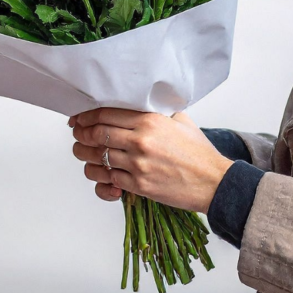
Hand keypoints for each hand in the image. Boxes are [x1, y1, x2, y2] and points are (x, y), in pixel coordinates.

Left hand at [69, 108, 230, 212]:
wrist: (214, 183)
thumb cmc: (199, 153)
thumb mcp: (180, 121)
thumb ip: (157, 113)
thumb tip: (138, 107)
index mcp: (149, 120)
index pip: (106, 113)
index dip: (87, 116)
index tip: (79, 118)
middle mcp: (140, 140)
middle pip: (97, 133)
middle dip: (82, 133)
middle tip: (77, 133)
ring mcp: (138, 164)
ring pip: (98, 157)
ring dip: (85, 154)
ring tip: (82, 152)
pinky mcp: (139, 185)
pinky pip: (108, 179)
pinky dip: (99, 176)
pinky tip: (98, 171)